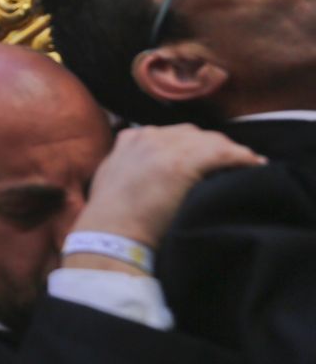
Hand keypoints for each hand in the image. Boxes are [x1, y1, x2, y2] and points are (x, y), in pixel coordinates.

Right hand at [72, 124, 262, 247]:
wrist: (111, 231)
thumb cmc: (110, 215)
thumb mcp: (111, 176)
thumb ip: (127, 161)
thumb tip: (144, 167)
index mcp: (131, 139)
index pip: (170, 133)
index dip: (189, 145)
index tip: (201, 158)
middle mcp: (149, 136)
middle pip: (192, 133)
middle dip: (210, 146)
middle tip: (226, 164)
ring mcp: (167, 148)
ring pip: (210, 140)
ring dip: (228, 151)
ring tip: (244, 165)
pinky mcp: (185, 163)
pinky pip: (224, 153)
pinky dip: (242, 158)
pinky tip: (254, 165)